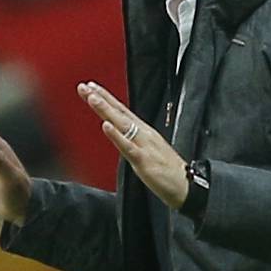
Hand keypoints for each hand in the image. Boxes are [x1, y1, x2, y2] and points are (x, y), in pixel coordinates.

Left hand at [78, 82, 187, 209]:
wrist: (186, 184)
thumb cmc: (167, 170)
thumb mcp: (147, 150)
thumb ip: (132, 140)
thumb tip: (118, 133)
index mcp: (143, 131)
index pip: (121, 110)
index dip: (106, 98)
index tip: (91, 87)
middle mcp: (143, 133)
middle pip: (119, 112)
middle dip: (101, 99)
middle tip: (84, 86)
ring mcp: (143, 145)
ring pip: (121, 124)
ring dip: (106, 110)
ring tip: (92, 98)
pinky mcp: (143, 160)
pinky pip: (127, 146)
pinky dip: (116, 135)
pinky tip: (106, 126)